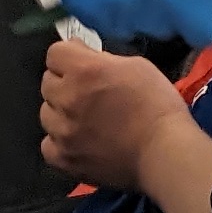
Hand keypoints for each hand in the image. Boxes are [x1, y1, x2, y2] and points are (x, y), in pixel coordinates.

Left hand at [37, 40, 187, 193]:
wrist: (165, 153)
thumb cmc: (157, 106)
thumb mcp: (136, 66)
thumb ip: (104, 60)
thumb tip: (86, 59)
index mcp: (84, 71)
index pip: (55, 53)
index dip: (70, 56)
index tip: (84, 63)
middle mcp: (66, 98)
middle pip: (48, 82)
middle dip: (65, 83)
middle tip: (89, 93)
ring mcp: (62, 131)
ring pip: (46, 113)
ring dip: (61, 112)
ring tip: (86, 120)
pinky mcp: (64, 159)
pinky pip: (48, 145)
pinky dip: (60, 142)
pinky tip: (79, 142)